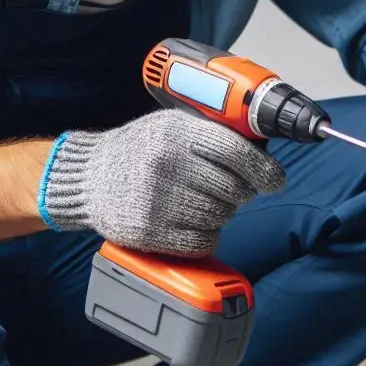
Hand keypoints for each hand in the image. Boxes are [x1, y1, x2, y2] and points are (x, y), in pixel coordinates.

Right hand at [39, 109, 285, 256]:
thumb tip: (260, 148)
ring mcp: (157, 200)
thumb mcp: (170, 125)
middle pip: (232, 188)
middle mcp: (167, 164)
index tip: (275, 179)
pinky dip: (206, 234)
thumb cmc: (139, 148)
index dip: (263, 168)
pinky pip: (201, 240)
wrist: (89, 177)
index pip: (234, 151)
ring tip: (206, 201)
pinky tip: (194, 221)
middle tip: (234, 189)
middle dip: (241, 191)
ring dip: (223, 212)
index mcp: (176, 132)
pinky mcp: (150, 231)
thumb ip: (209, 131)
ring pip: (219, 216)